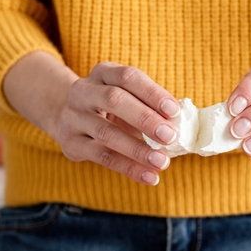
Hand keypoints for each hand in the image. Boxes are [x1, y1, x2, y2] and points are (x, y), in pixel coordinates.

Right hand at [56, 62, 180, 184]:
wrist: (70, 119)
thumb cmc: (112, 108)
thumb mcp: (128, 99)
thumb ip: (150, 107)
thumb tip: (179, 125)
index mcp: (103, 73)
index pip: (128, 77)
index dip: (152, 93)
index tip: (174, 111)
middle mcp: (83, 91)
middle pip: (114, 100)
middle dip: (145, 119)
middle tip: (170, 136)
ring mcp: (73, 116)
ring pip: (106, 133)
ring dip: (137, 149)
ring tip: (162, 162)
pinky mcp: (70, 142)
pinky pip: (101, 157)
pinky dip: (128, 168)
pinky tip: (149, 176)